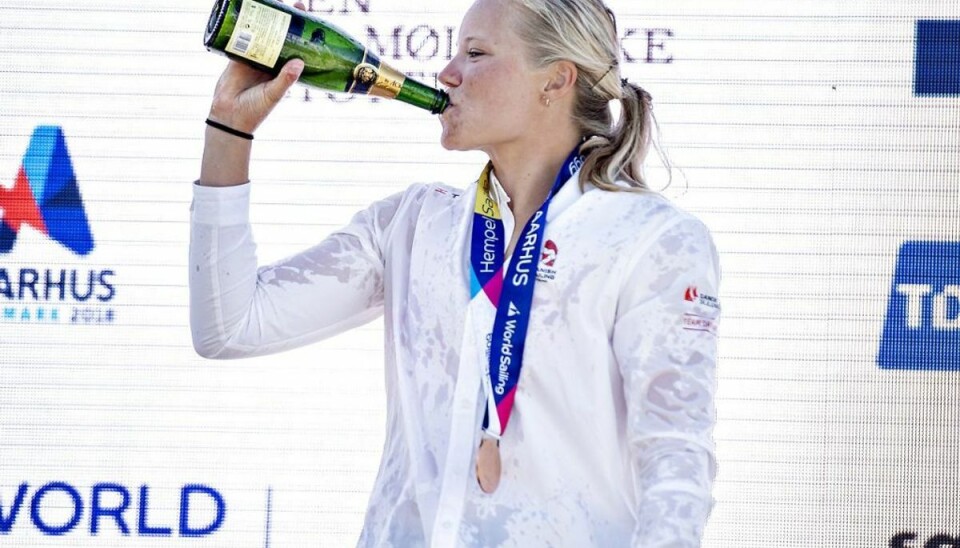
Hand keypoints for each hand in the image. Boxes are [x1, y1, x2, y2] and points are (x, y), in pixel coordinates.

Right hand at [206, 1, 307, 132]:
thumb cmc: (255, 110)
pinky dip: (245, 27)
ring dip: (267, 22)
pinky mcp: (238, 57)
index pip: (296, 50)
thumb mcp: (273, 94)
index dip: (302, 36)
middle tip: (293, 6)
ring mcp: (254, 59)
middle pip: (281, 38)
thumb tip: (299, 62)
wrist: (229, 116)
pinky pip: (242, 38)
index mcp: (283, 72)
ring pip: (263, 36)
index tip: (309, 20)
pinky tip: (249, 14)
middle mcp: (271, 64)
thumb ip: (285, 79)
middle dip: (286, 23)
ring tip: (274, 6)